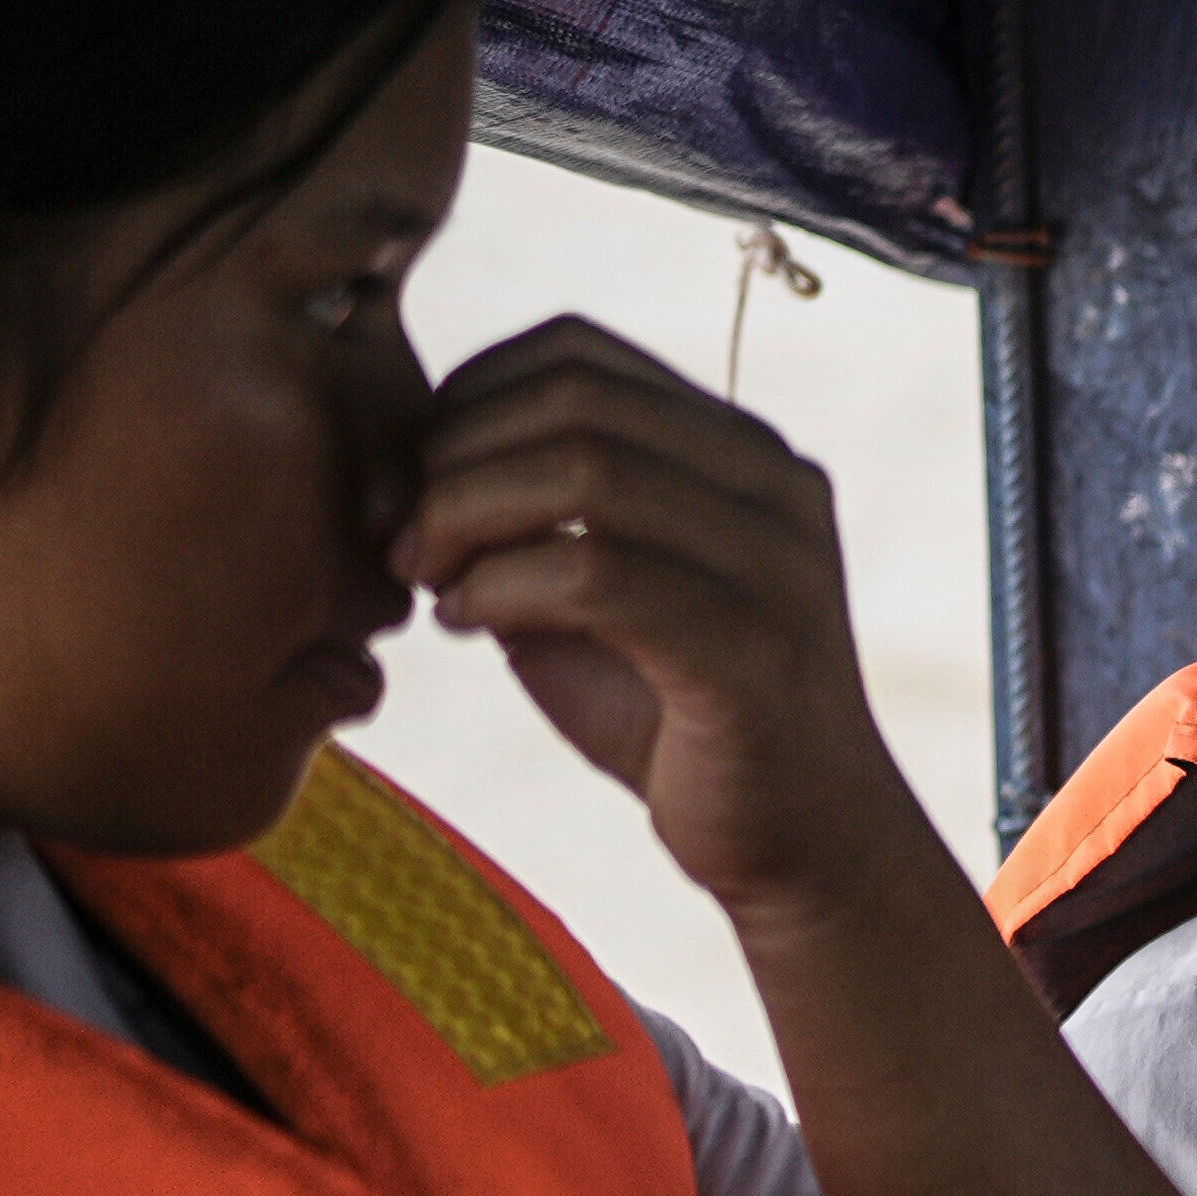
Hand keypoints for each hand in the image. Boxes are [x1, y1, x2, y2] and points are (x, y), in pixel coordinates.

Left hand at [395, 325, 930, 927]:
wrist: (800, 844)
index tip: (410, 479)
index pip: (579, 351)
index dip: (465, 395)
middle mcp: (774, 485)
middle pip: (573, 398)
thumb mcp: (600, 592)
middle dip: (451, 457)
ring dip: (465, 517)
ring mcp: (775, 563)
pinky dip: (500, 587)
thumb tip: (409, 462)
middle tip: (396, 538)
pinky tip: (467, 625)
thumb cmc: (679, 716)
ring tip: (428, 581)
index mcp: (741, 452)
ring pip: (583, 470)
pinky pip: (595, 574)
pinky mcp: (750, 649)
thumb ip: (535, 517)